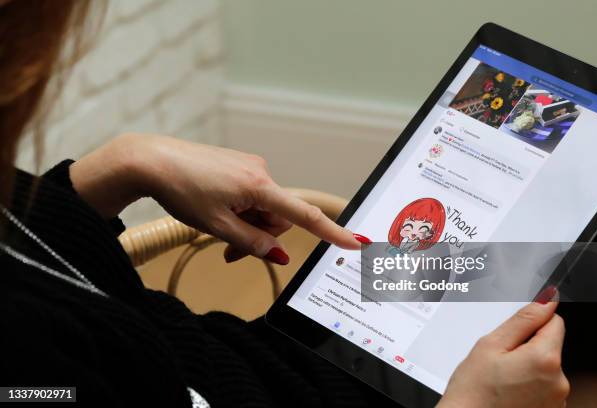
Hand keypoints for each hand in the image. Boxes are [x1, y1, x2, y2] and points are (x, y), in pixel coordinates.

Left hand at [70, 134, 360, 263]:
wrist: (151, 161)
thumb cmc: (182, 189)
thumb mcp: (217, 226)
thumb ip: (252, 243)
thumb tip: (279, 256)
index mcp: (259, 186)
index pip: (303, 215)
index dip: (331, 231)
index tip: (356, 241)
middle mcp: (261, 172)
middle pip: (277, 217)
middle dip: (259, 236)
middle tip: (229, 252)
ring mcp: (249, 167)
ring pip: (262, 207)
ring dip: (246, 224)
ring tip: (217, 231)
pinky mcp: (238, 165)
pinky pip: (250, 195)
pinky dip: (240, 210)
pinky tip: (217, 212)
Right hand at [438, 299, 568, 407]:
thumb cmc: (474, 390)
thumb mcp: (491, 344)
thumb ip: (522, 319)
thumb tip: (546, 300)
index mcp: (545, 359)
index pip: (554, 321)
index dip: (530, 323)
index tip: (513, 335)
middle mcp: (559, 382)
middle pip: (549, 346)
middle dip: (527, 347)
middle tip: (500, 360)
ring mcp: (557, 400)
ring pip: (545, 367)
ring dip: (528, 367)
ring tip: (502, 379)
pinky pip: (544, 387)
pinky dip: (529, 386)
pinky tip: (508, 392)